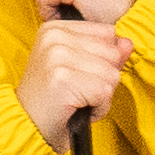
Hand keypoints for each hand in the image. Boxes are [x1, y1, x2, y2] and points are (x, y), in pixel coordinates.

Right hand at [16, 13, 129, 140]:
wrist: (26, 127)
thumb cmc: (51, 101)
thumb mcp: (78, 68)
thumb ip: (105, 53)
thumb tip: (127, 43)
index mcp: (55, 27)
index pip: (108, 33)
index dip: (103, 60)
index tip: (78, 74)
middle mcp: (55, 37)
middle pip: (112, 53)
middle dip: (104, 79)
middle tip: (77, 91)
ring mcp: (58, 56)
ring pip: (112, 74)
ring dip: (101, 96)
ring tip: (77, 101)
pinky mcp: (63, 79)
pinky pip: (104, 93)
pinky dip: (98, 109)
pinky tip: (78, 110)